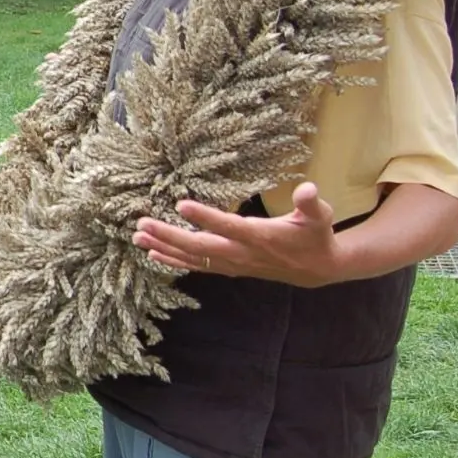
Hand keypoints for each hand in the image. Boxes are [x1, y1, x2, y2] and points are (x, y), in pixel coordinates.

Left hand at [133, 182, 340, 287]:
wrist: (316, 269)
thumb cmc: (315, 235)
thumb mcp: (320, 216)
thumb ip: (311, 202)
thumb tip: (309, 187)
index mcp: (259, 236)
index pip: (228, 226)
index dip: (206, 217)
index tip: (181, 204)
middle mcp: (241, 253)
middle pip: (200, 246)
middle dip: (169, 236)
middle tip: (142, 224)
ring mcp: (232, 264)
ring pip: (193, 258)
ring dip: (164, 248)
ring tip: (137, 237)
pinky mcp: (228, 268)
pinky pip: (196, 266)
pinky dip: (174, 260)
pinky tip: (152, 253)